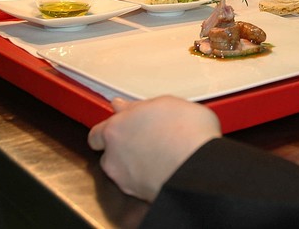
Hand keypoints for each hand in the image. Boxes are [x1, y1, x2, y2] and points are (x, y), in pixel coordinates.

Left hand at [88, 96, 220, 200]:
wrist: (198, 166)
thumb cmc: (185, 132)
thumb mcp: (166, 103)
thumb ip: (139, 106)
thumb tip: (125, 106)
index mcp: (116, 128)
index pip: (100, 130)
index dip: (115, 127)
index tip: (127, 123)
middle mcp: (113, 155)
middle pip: (108, 152)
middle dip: (122, 147)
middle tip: (145, 138)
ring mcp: (124, 178)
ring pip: (122, 170)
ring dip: (135, 164)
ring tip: (160, 155)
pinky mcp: (138, 194)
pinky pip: (138, 183)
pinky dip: (147, 177)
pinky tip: (165, 168)